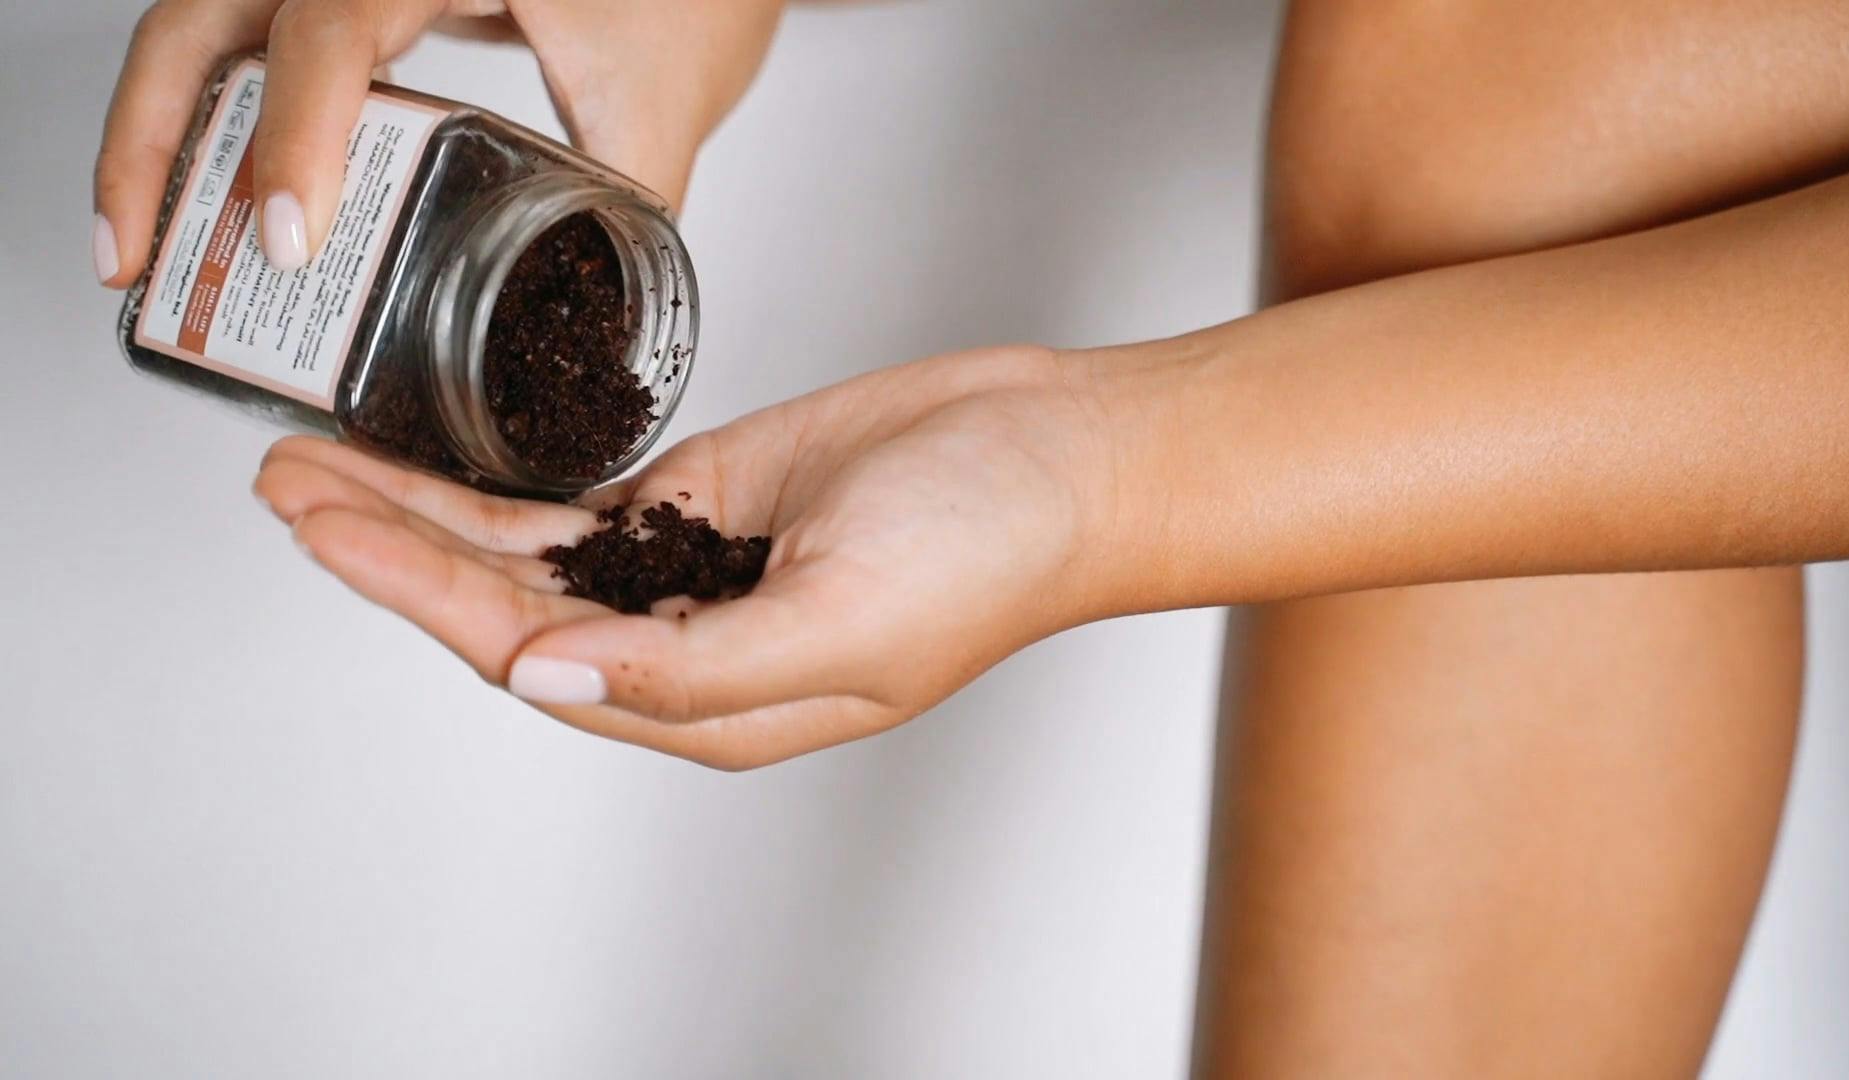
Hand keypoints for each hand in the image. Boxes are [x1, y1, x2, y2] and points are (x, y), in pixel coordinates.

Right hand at [93, 0, 780, 281]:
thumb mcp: (659, 96)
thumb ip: (615, 207)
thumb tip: (581, 324)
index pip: (331, 23)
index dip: (295, 131)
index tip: (286, 237)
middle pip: (209, 10)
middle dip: (153, 134)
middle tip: (133, 256)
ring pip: (208, 18)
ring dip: (162, 127)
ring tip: (140, 242)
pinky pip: (255, 36)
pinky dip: (220, 112)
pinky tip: (211, 195)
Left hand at [253, 345, 1124, 768]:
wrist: (1061, 455)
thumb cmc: (992, 552)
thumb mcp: (842, 625)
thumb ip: (691, 665)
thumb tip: (547, 675)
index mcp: (709, 703)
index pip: (526, 652)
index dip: (413, 593)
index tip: (327, 528)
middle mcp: (684, 643)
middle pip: (502, 603)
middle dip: (390, 547)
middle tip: (290, 482)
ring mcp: (692, 566)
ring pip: (528, 551)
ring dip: (429, 510)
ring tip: (329, 460)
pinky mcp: (710, 497)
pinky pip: (582, 499)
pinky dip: (506, 481)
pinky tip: (442, 461)